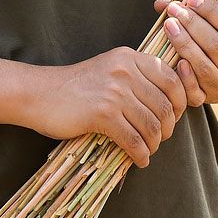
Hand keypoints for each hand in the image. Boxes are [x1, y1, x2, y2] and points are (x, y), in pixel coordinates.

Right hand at [27, 47, 186, 167]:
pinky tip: (139, 160)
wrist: (38, 94)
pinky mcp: (103, 113)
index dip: (180, 102)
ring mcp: (114, 91)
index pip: (171, 79)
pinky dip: (141, 154)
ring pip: (152, 125)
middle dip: (167, 127)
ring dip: (154, 144)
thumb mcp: (109, 70)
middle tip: (161, 138)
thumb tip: (170, 105)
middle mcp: (125, 70)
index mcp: (129, 57)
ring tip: (149, 150)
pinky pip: (134, 139)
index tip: (174, 117)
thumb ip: (136, 78)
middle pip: (165, 105)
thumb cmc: (75, 88)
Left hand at [153, 0, 217, 104]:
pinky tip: (176, 59)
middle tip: (175, 9)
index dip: (214, 12)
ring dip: (184, 43)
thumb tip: (161, 3)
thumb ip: (199, 13)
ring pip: (202, 66)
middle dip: (193, 24)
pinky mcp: (207, 98)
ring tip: (169, 24)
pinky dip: (184, 76)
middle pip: (216, 46)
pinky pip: (193, 91)